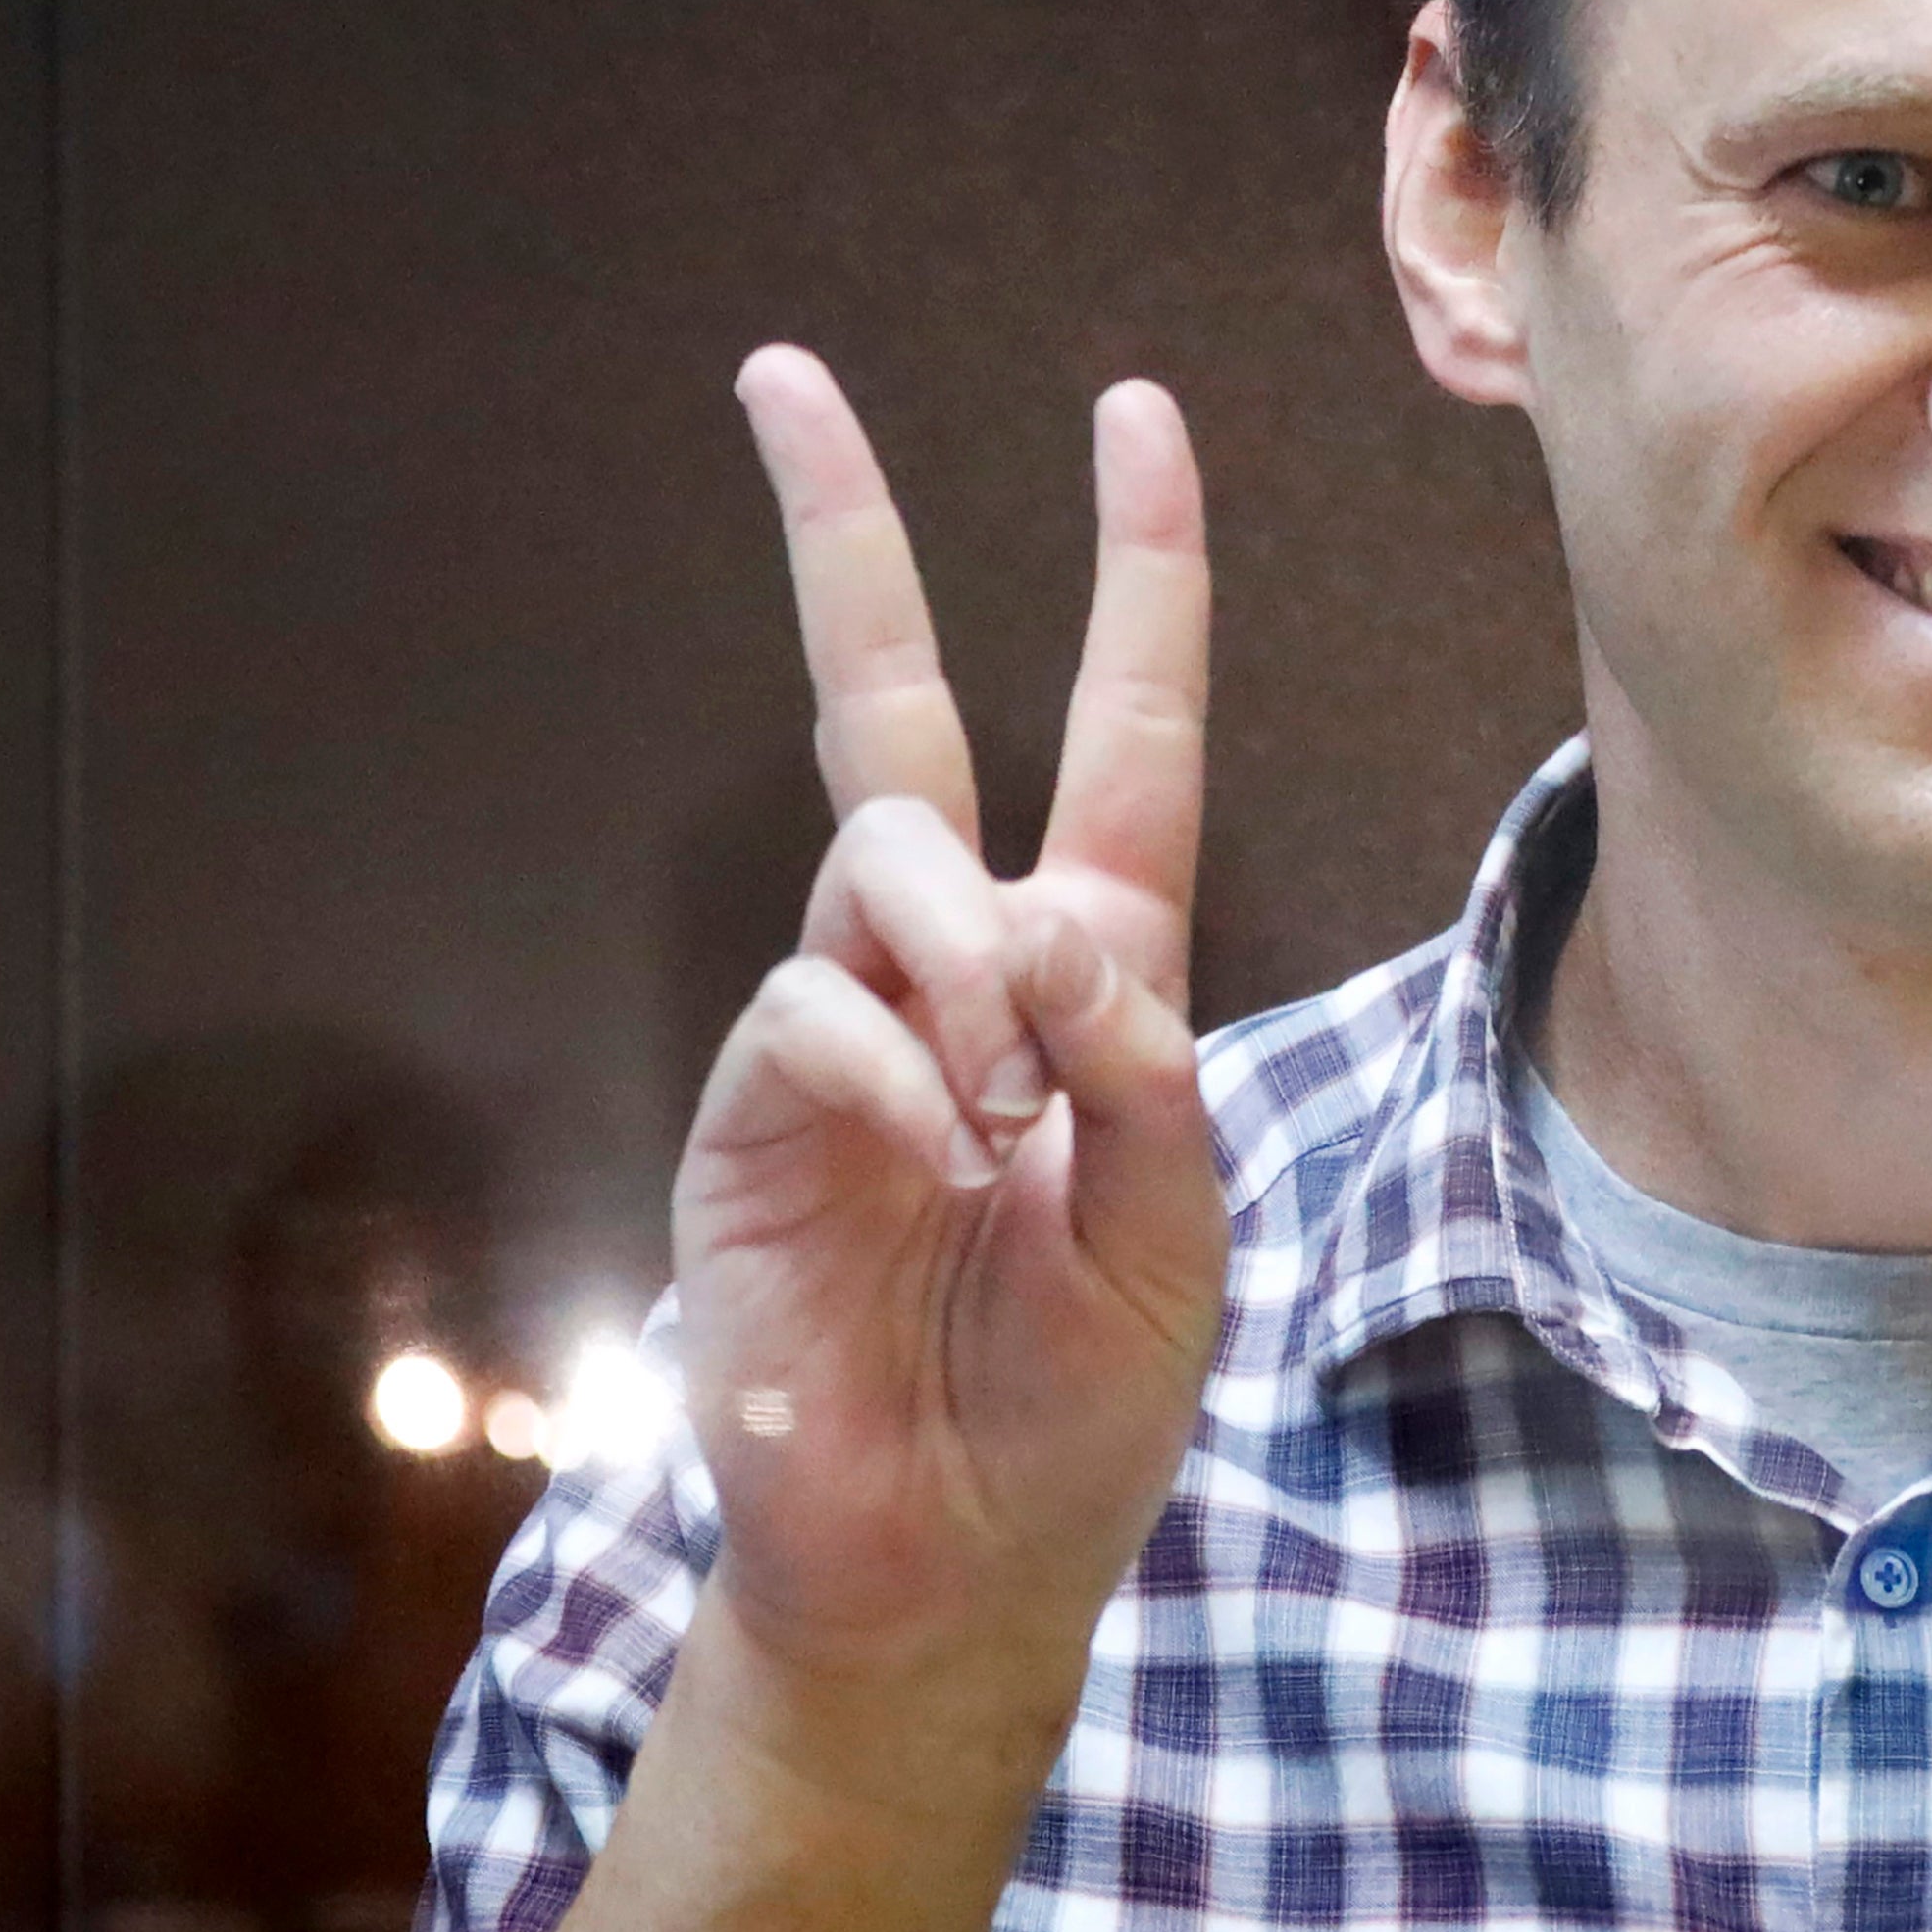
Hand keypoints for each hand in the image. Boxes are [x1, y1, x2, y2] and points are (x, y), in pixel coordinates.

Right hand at [670, 348, 1227, 1713]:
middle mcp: (956, 968)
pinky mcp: (752, 1109)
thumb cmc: (1082, 1397)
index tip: (1134, 419)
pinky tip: (935, 1154)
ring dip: (964, 947)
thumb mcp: (1180, 1227)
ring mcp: (841, 1026)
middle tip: (784, 373)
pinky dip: (892, 1068)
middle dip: (849, 537)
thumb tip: (1041, 928)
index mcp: (1096, 976)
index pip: (1119, 735)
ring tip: (1001, 1098)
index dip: (1139, 581)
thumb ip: (1141, 1065)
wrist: (953, 1558)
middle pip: (893, 707)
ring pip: (882, 856)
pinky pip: (815, 1011)